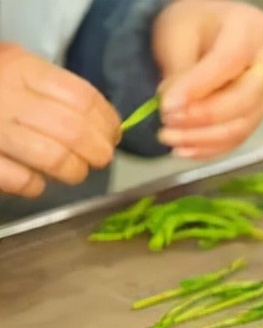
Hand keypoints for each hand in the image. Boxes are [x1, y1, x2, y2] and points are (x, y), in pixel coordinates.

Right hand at [0, 43, 118, 197]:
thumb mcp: (16, 71)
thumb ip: (55, 91)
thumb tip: (103, 125)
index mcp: (20, 67)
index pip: (83, 97)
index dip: (108, 121)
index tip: (113, 134)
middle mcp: (5, 95)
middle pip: (74, 130)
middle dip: (98, 151)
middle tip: (100, 157)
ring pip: (54, 159)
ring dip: (74, 171)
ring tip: (74, 170)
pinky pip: (23, 181)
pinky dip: (37, 185)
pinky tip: (35, 179)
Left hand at [152, 0, 262, 158]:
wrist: (210, 29)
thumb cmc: (194, 22)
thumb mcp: (178, 31)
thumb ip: (179, 69)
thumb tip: (174, 107)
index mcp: (253, 29)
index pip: (229, 62)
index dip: (199, 87)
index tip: (167, 105)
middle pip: (244, 100)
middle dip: (202, 117)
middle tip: (167, 122)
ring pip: (242, 125)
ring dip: (204, 139)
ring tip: (169, 137)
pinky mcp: (260, 113)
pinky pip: (240, 137)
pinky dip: (211, 148)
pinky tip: (185, 149)